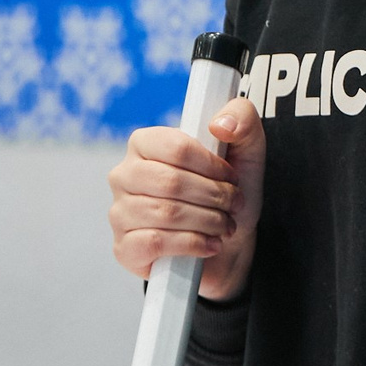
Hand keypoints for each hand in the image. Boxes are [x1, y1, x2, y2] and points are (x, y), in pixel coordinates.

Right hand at [107, 98, 264, 299]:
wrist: (228, 246)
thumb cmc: (225, 195)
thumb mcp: (246, 151)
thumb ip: (242, 118)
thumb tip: (220, 124)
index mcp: (144, 143)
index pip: (176, 147)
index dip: (211, 165)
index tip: (231, 177)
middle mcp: (124, 175)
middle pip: (171, 182)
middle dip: (214, 196)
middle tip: (233, 204)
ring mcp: (120, 212)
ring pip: (166, 214)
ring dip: (208, 221)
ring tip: (225, 225)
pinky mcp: (124, 248)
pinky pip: (156, 242)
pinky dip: (193, 244)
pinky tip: (210, 244)